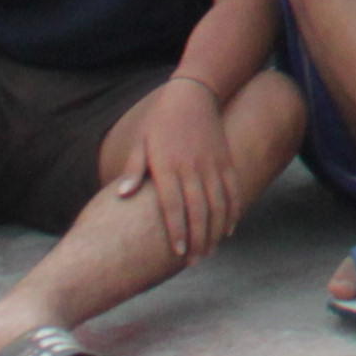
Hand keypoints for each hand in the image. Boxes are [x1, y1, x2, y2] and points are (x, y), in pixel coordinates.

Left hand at [109, 77, 245, 264]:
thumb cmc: (161, 122)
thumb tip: (122, 196)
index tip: (179, 253)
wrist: (194, 94)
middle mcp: (192, 167)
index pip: (173, 205)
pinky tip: (228, 229)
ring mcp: (212, 164)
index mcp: (168, 166)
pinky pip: (233, 190)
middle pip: (198, 210)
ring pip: (218, 204)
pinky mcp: (226, 160)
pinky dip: (233, 211)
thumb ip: (133, 170)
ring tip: (210, 251)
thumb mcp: (141, 142)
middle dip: (198, 239)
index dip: (178, 230)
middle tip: (195, 261)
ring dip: (216, 230)